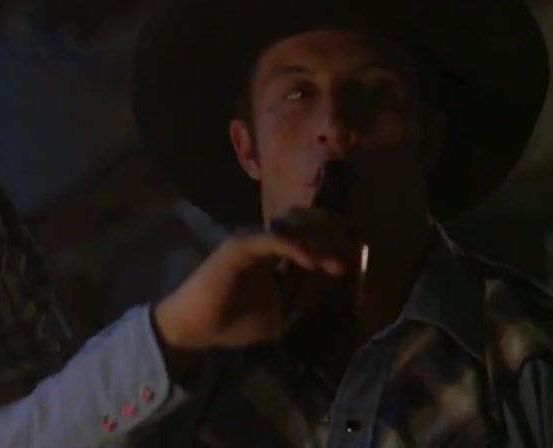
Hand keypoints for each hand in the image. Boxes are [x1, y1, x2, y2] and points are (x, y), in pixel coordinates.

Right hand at [151, 209, 356, 354]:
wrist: (196, 328)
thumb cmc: (231, 322)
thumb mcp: (278, 312)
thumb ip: (300, 297)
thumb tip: (329, 292)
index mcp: (270, 254)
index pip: (306, 236)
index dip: (331, 240)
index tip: (356, 254)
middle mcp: (261, 240)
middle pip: (303, 223)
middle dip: (330, 234)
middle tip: (354, 249)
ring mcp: (250, 240)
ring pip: (292, 228)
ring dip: (318, 242)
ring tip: (338, 260)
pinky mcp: (239, 246)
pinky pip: (275, 241)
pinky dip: (297, 249)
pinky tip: (315, 263)